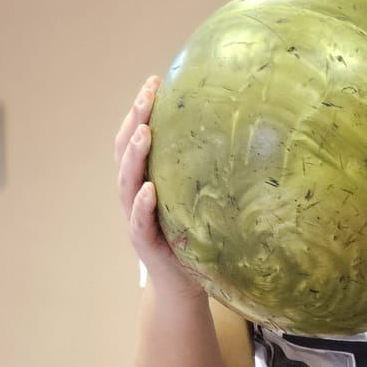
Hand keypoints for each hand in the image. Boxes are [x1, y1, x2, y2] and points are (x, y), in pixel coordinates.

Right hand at [114, 76, 197, 291]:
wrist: (183, 287)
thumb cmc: (194, 238)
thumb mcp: (197, 198)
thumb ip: (203, 171)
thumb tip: (241, 134)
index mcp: (143, 180)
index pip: (134, 137)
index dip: (139, 109)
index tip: (154, 80)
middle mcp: (133, 195)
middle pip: (124, 151)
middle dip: (134, 120)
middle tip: (147, 94)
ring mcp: (135, 219)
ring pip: (126, 182)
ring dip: (134, 156)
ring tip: (145, 133)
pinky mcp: (143, 243)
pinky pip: (139, 221)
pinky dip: (141, 205)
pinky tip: (148, 190)